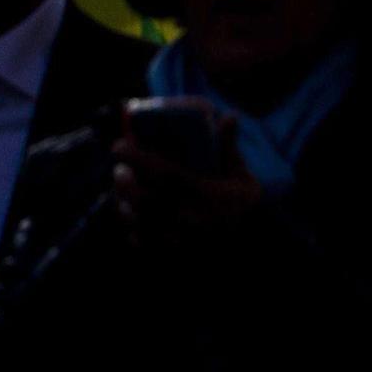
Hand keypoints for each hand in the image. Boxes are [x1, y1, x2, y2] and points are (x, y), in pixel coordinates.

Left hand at [112, 106, 263, 249]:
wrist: (252, 244)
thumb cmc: (243, 206)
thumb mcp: (242, 175)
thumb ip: (229, 148)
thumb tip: (228, 115)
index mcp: (209, 196)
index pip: (168, 175)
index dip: (141, 160)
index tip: (120, 146)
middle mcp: (191, 220)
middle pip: (147, 202)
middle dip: (126, 185)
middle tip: (119, 169)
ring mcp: (180, 241)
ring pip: (140, 224)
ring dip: (125, 205)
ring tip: (121, 189)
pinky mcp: (172, 255)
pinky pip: (144, 243)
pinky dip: (133, 228)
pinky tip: (131, 214)